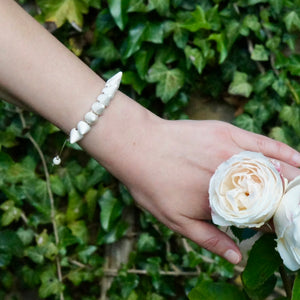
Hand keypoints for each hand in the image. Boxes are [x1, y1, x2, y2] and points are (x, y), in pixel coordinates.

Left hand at [109, 118, 299, 263]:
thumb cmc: (151, 184)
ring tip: (298, 191)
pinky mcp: (226, 132)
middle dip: (288, 203)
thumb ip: (208, 239)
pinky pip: (263, 142)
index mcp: (221, 202)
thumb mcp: (174, 220)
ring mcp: (230, 151)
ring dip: (292, 181)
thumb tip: (237, 257)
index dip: (275, 224)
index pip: (261, 217)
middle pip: (272, 193)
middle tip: (293, 211)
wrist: (136, 146)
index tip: (281, 227)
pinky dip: (284, 152)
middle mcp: (231, 176)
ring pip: (273, 168)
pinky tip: (298, 161)